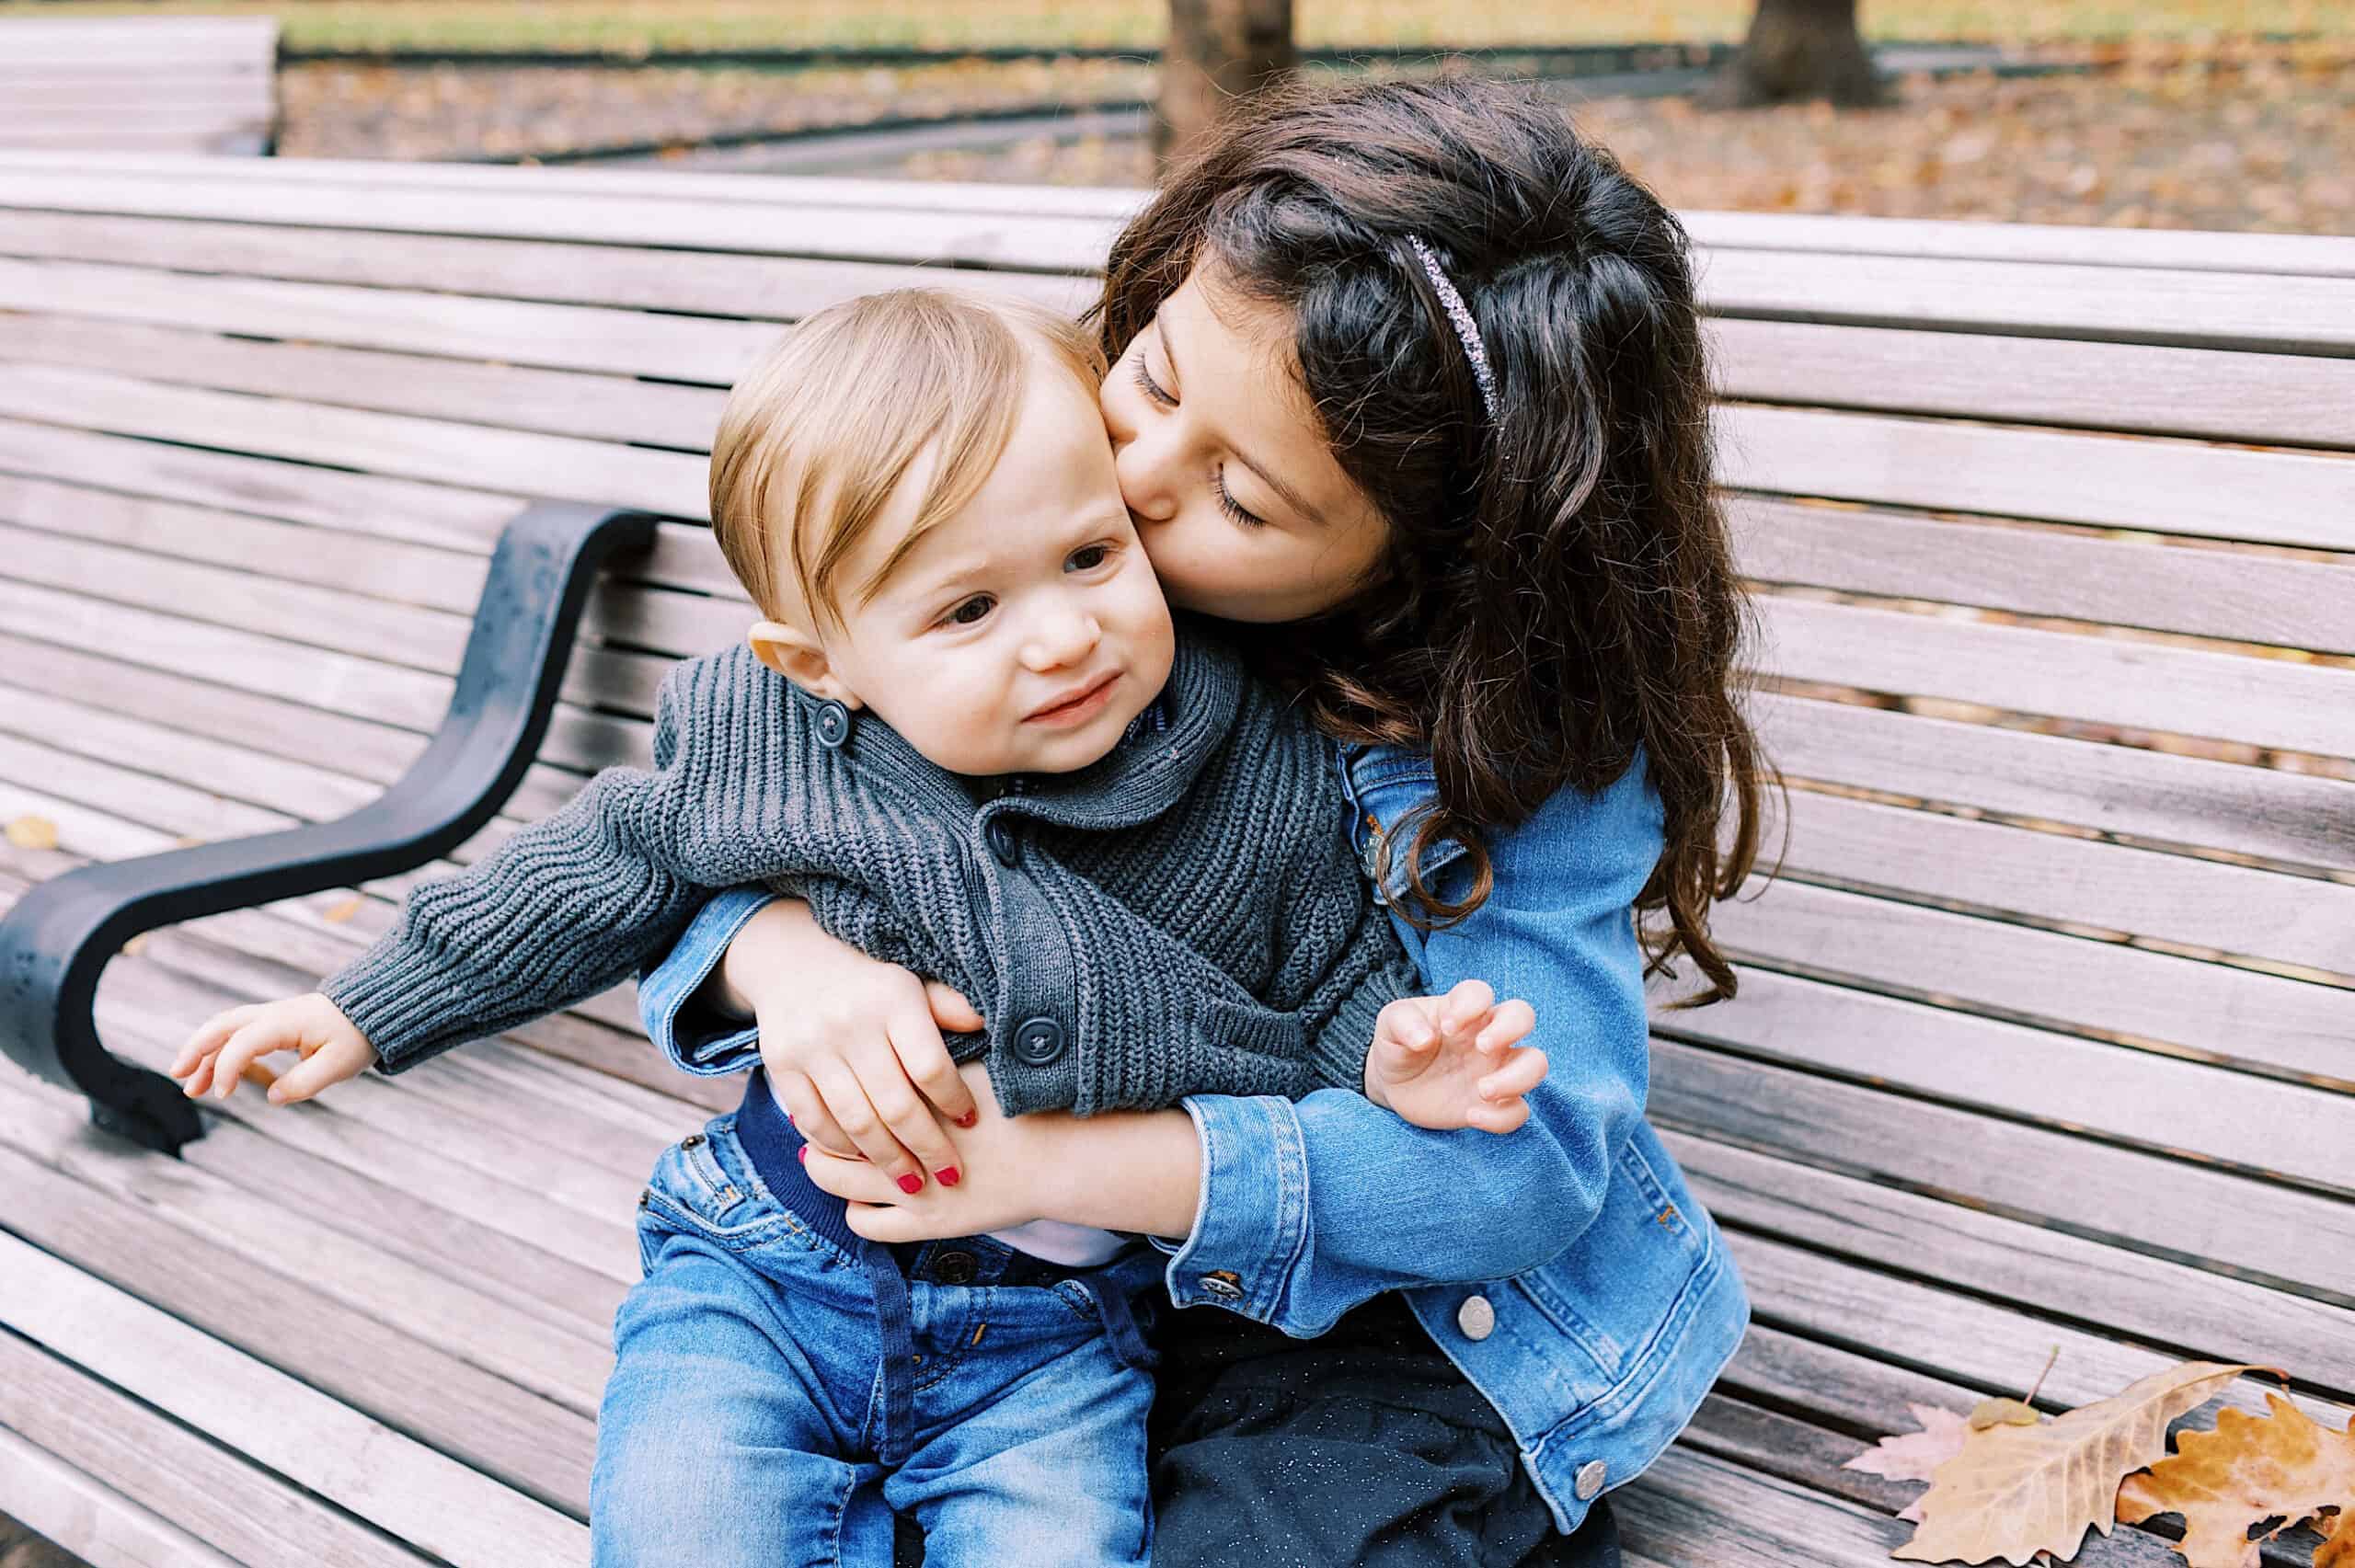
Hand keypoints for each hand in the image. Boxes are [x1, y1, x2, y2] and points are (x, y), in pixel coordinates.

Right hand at [171, 993, 377, 1105]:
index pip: (244, 1040)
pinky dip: (222, 1053)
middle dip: (197, 1049)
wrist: (374, 1012)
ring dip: (205, 1054)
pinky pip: (239, 1035)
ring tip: (191, 1087)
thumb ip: (306, 1081)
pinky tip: (216, 1078)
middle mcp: (273, 1015)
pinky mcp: (274, 1025)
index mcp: (287, 1021)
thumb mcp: (340, 1064)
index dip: (227, 1067)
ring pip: (226, 1029)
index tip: (222, 1095)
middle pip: (222, 1025)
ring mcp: (271, 1017)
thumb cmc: (357, 1037)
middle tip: (178, 1075)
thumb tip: (272, 1096)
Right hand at [726, 900, 984, 1195]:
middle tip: (949, 1175)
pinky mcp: (781, 1065)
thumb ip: (946, 1007)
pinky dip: (841, 1148)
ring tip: (913, 1182)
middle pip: (895, 1104)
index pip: (929, 1066)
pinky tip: (865, 1161)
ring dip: (887, 1159)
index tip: (971, 1121)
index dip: (954, 1100)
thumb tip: (986, 1024)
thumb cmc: (870, 982)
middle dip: (927, 1147)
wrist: (792, 961)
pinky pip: (814, 1121)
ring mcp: (811, 1046)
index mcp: (891, 999)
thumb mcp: (911, 984)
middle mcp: (849, 1023)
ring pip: (856, 1121)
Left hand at [798, 1062, 1057, 1242]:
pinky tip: (863, 1198)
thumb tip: (922, 1015)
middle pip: (832, 1132)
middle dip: (819, 1128)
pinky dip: (857, 1211)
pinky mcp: (925, 1222)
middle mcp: (900, 1138)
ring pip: (837, 1183)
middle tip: (820, 1120)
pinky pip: (866, 1223)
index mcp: (910, 1092)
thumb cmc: (1027, 1103)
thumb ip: (945, 1036)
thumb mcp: (982, 1058)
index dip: (834, 1084)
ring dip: (826, 1170)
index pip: (849, 1087)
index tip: (832, 1079)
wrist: (1063, 1156)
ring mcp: (910, 1185)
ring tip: (827, 1161)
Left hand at [1366, 980, 1546, 1134]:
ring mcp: (1496, 1068)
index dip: (1469, 1006)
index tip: (1446, 1028)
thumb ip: (1403, 1023)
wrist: (1395, 1086)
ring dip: (1517, 1078)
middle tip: (1481, 1048)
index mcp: (1463, 1010)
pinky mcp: (1495, 1103)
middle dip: (1509, 1029)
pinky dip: (1502, 1117)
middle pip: (1523, 1016)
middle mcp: (1487, 1035)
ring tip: (1482, 1090)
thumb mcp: (1389, 1026)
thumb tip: (1424, 1038)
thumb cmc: (1398, 1046)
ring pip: (1535, 1064)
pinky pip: (1519, 1110)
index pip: (1480, 992)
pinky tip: (1471, 1116)